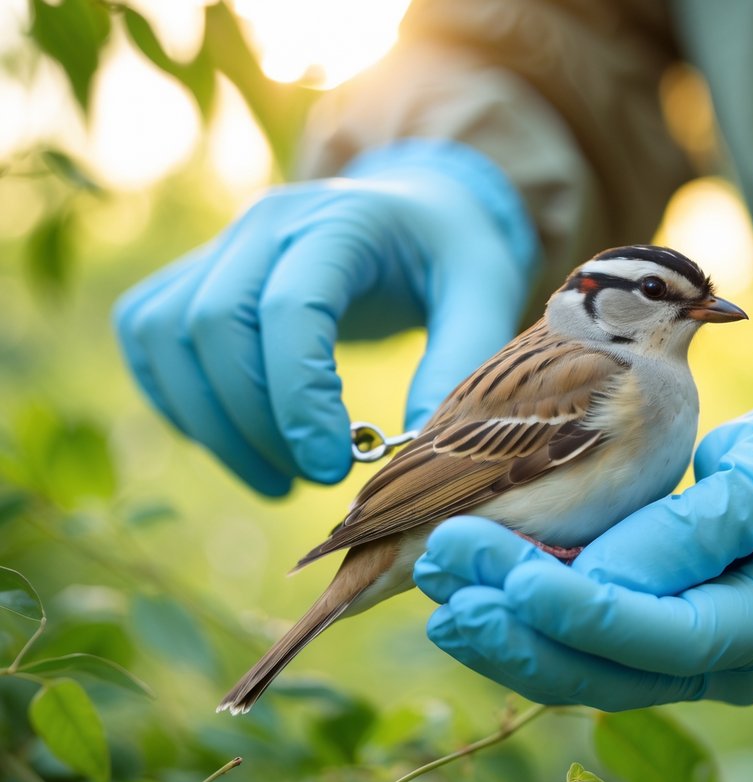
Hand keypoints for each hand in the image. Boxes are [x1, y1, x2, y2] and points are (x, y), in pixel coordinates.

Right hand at [113, 141, 536, 494]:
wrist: (419, 211)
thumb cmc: (454, 255)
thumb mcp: (483, 296)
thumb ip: (455, 362)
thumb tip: (412, 453)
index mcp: (342, 220)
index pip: (289, 309)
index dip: (300, 400)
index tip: (334, 467)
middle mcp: (268, 222)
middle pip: (215, 324)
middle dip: (255, 421)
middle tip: (315, 477)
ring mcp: (224, 243)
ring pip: (167, 335)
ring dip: (212, 424)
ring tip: (280, 478)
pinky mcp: (197, 273)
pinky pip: (148, 336)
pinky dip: (178, 400)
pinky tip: (236, 443)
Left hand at [414, 389, 752, 709]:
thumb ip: (707, 519)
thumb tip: (608, 569)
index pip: (645, 632)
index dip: (566, 604)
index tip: (494, 571)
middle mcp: (721, 661)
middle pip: (598, 663)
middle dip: (510, 617)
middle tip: (435, 564)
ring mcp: (699, 656)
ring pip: (585, 664)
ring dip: (508, 625)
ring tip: (436, 578)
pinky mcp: (679, 633)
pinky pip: (598, 641)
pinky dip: (538, 620)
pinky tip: (484, 590)